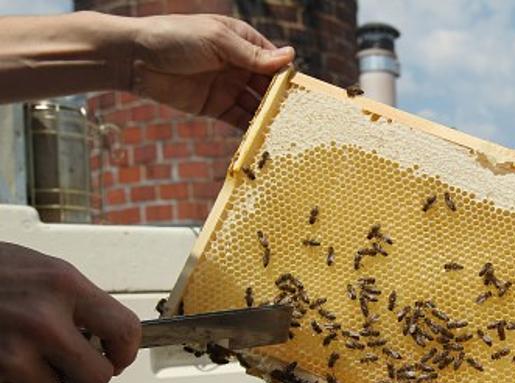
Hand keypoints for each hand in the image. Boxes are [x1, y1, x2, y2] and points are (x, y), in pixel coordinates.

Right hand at [0, 243, 140, 382]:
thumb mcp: (41, 270)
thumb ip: (76, 301)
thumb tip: (107, 333)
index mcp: (64, 286)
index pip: (124, 330)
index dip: (125, 351)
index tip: (118, 357)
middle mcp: (43, 319)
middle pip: (96, 375)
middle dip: (84, 373)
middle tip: (67, 360)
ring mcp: (13, 350)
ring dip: (34, 374)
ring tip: (11, 343)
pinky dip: (2, 379)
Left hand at [130, 14, 294, 128]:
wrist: (135, 58)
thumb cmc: (175, 37)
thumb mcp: (218, 41)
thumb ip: (253, 55)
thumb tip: (291, 57)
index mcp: (242, 42)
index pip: (274, 61)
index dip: (289, 77)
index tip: (305, 94)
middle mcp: (239, 65)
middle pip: (269, 86)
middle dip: (283, 101)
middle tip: (300, 119)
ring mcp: (228, 87)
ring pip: (257, 105)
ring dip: (270, 117)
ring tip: (286, 132)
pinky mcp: (216, 107)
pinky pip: (240, 120)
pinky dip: (252, 129)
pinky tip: (264, 138)